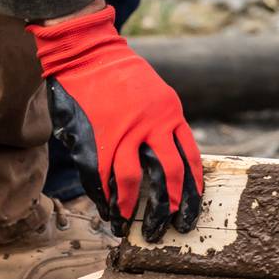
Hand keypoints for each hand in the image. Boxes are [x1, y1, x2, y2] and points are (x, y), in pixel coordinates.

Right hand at [28, 5, 202, 241]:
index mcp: (170, 114)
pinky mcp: (95, 136)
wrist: (86, 50)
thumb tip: (165, 162)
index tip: (190, 210)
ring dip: (131, 206)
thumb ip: (162, 125)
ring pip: (132, 180)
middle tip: (169, 228)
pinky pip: (102, 175)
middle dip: (170, 206)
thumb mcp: (155, 94)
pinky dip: (104, 195)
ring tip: (129, 224)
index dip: (192, 190)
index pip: (190, 160)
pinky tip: (107, 208)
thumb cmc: (119, 74)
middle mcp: (151, 124)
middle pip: (169, 175)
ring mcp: (122, 131)